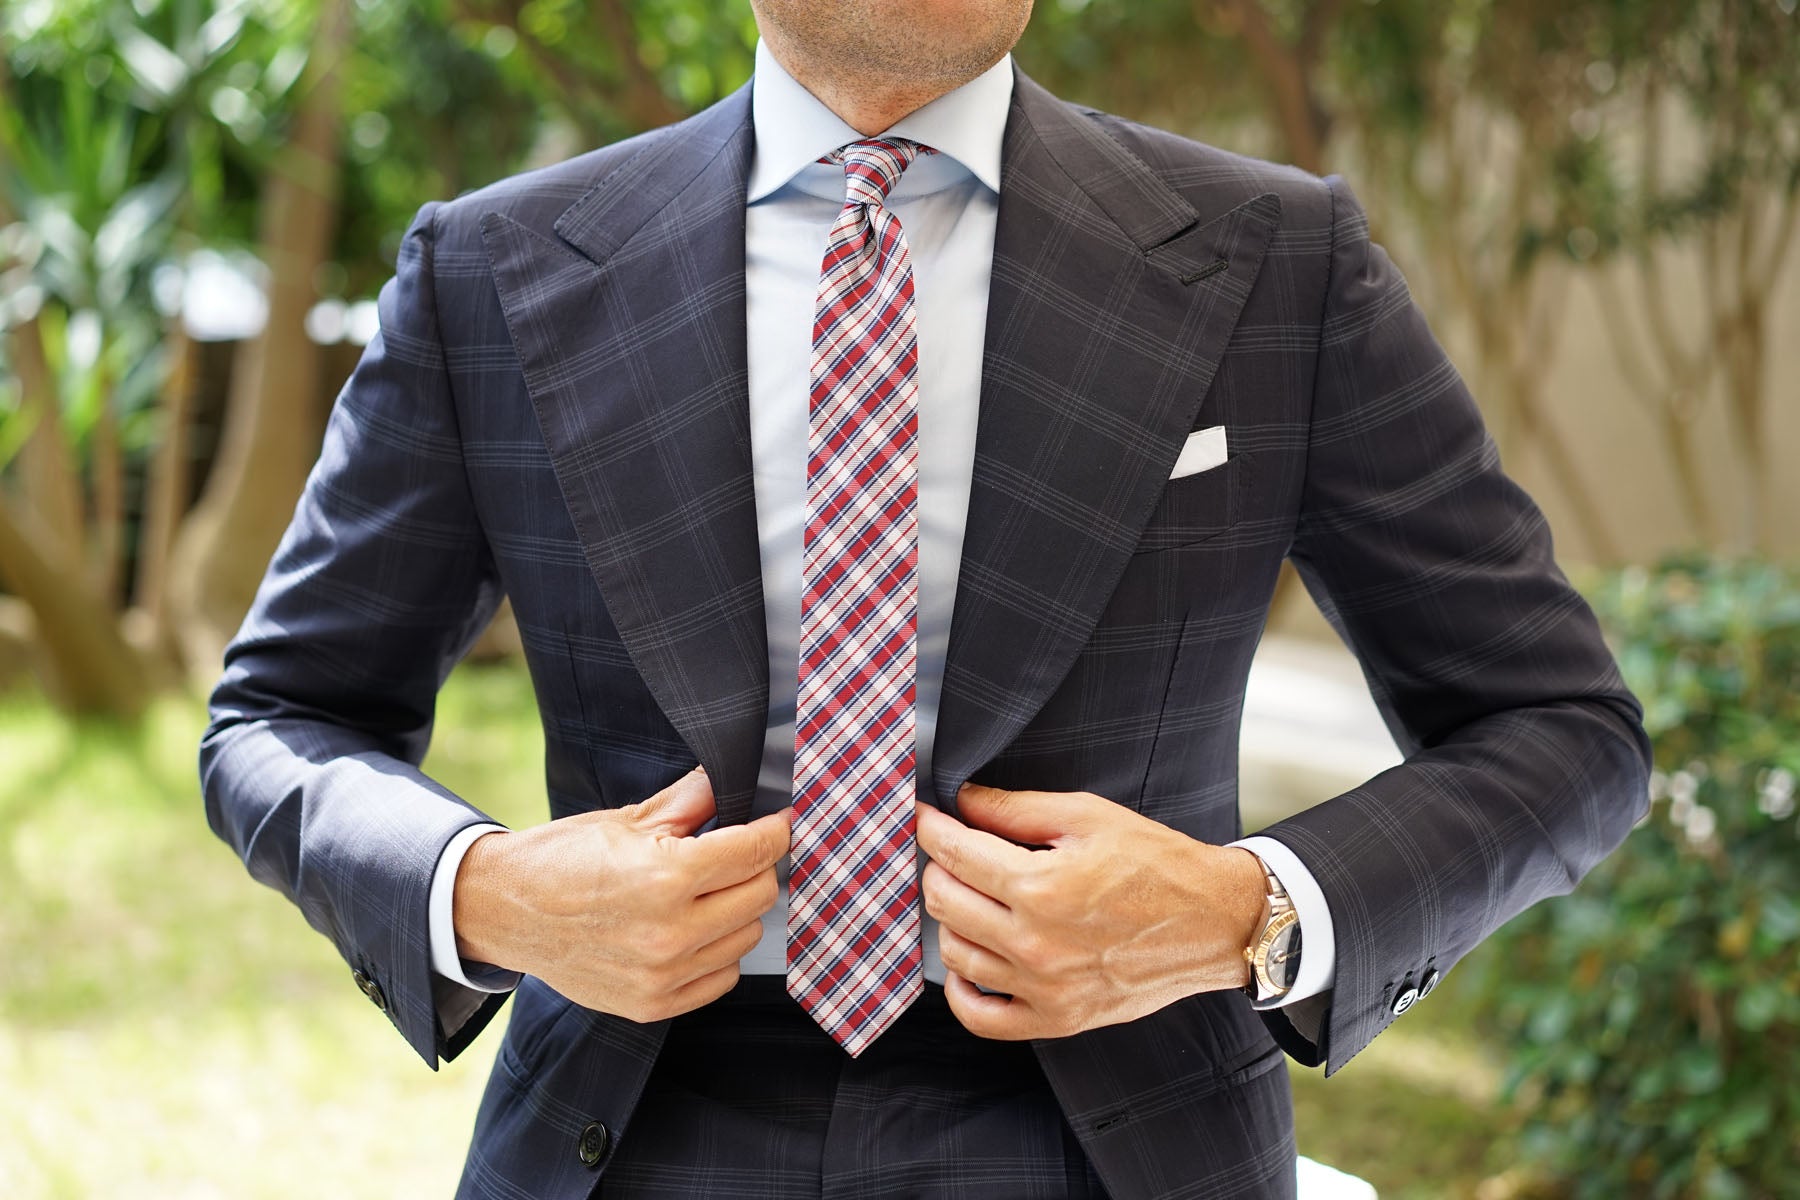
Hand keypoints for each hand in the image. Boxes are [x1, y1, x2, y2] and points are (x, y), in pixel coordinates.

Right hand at [453, 768, 789, 1022]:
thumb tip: (736, 777)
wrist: (503, 911)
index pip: (755, 851)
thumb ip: (690, 801)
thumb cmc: (562, 859)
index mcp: (666, 876)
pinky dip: (717, 952)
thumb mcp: (626, 820)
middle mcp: (670, 931)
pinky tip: (691, 929)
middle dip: (754, 867)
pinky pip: (721, 977)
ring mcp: (663, 974)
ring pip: (747, 937)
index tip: (778, 822)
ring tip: (703, 893)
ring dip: (736, 911)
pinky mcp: (653, 1003)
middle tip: (733, 854)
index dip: (773, 831)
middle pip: (760, 895)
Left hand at [916, 784, 1265, 1039]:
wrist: (1214, 922)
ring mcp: (1044, 987)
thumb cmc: (1157, 863)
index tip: (924, 817)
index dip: (930, 828)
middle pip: (945, 902)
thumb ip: (1016, 808)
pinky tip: (967, 961)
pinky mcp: (1057, 1019)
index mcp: (1041, 886)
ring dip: (950, 919)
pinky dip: (960, 990)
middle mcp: (1035, 943)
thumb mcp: (1088, 816)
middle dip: (938, 868)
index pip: (954, 854)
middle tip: (953, 851)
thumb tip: (962, 801)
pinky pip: (981, 1017)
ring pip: (954, 953)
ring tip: (970, 896)